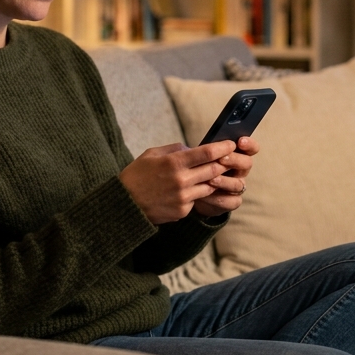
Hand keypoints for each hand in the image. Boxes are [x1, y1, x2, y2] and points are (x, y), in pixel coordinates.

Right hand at [119, 141, 236, 224]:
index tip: (231, 144)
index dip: (223, 147)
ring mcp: (183, 197)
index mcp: (174, 162)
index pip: (207, 153)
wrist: (124, 204)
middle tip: (229, 159)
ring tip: (211, 174)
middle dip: (224, 163)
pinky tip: (190, 189)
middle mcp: (181, 180)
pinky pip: (197, 199)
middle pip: (214, 170)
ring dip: (212, 180)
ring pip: (209, 186)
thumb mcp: (152, 154)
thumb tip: (193, 149)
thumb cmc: (137, 175)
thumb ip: (175, 149)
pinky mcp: (182, 211)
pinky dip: (197, 193)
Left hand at [192, 136, 257, 217]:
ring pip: (238, 184)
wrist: (192, 192)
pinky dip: (217, 198)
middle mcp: (240, 171)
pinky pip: (230, 201)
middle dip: (235, 160)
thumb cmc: (197, 168)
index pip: (250, 148)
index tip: (240, 141)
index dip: (249, 144)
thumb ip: (203, 151)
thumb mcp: (199, 157)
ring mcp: (237, 187)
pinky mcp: (231, 202)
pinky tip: (205, 196)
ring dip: (225, 181)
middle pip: (247, 164)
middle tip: (222, 158)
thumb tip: (198, 146)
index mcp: (236, 155)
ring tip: (211, 179)